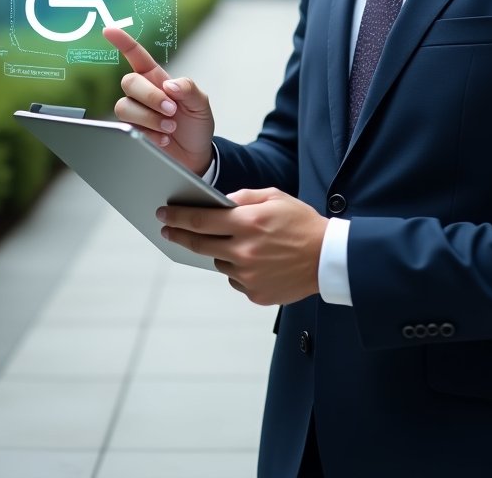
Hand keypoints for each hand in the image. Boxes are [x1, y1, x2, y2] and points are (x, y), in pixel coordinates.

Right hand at [103, 27, 214, 175]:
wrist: (196, 155)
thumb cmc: (197, 125)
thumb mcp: (201, 103)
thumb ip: (188, 89)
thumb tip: (168, 85)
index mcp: (158, 79)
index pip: (137, 56)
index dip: (123, 42)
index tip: (108, 30)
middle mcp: (143, 93)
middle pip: (129, 82)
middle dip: (150, 96)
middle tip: (171, 110)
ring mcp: (135, 113)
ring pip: (124, 106)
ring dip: (149, 117)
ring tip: (170, 127)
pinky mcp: (131, 132)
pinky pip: (127, 128)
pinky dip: (149, 134)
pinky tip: (163, 139)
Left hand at [157, 188, 328, 305]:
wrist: (328, 258)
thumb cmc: (302, 223)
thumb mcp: (275, 197)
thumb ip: (244, 197)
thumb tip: (220, 203)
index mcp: (248, 223)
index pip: (201, 220)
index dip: (178, 217)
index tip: (163, 214)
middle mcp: (244, 251)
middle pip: (200, 244)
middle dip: (180, 235)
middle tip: (168, 230)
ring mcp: (249, 275)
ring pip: (219, 262)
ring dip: (221, 252)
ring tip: (242, 245)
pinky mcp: (255, 293)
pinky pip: (236, 279)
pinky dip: (241, 269)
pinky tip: (259, 261)